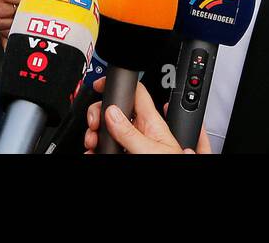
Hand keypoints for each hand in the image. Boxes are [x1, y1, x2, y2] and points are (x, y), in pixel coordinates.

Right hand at [84, 79, 211, 154]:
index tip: (101, 85)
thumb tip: (112, 112)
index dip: (121, 84)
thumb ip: (130, 132)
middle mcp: (142, 130)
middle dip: (101, 114)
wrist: (176, 184)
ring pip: (110, 129)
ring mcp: (134, 142)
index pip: (137, 92)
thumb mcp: (150, 149)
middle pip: (117, 110)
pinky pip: (109, 144)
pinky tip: (94, 151)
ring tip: (92, 141)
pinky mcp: (128, 152)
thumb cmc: (172, 161)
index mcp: (152, 122)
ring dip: (97, 133)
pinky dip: (98, 146)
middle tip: (94, 125)